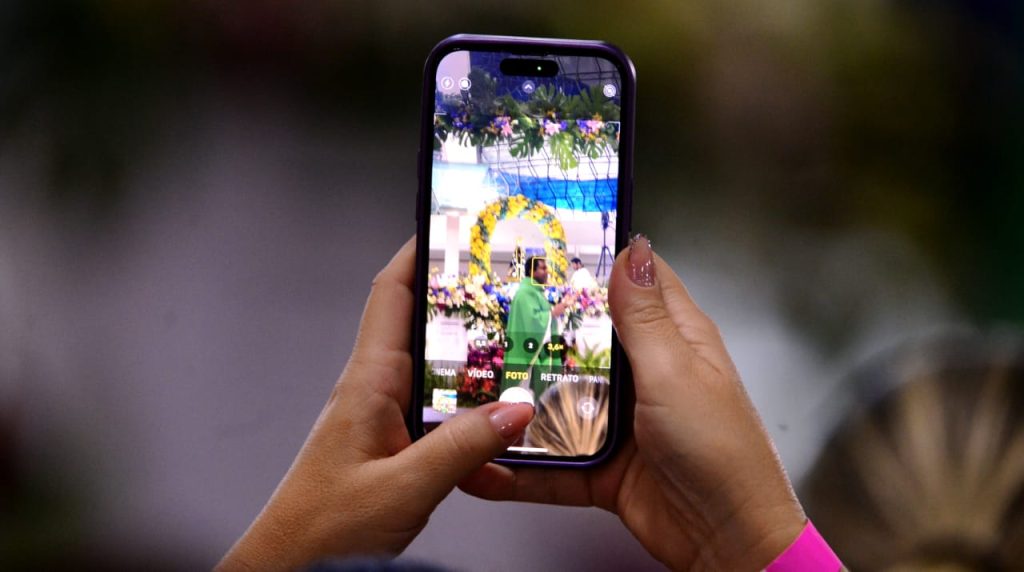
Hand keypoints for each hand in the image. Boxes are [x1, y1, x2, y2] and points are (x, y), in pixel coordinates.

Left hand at [217, 238, 533, 570]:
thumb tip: (516, 410)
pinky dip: (471, 405)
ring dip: (475, 354)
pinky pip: (440, 409)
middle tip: (511, 280)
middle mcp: (374, 389)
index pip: (393, 292)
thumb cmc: (320, 529)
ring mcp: (383, 415)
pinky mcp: (394, 443)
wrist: (290, 568)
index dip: (423, 250)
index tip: (458, 223)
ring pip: (437, 367)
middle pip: (422, 321)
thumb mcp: (404, 487)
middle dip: (464, 296)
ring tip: (520, 342)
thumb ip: (462, 448)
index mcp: (367, 382)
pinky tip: (498, 419)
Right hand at [460, 235, 805, 570]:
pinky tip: (488, 466)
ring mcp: (622, 421)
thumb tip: (633, 250)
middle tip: (490, 317)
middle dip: (542, 331)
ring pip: (561, 398)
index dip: (598, 260)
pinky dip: (522, 468)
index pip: (635, 282)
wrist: (728, 542)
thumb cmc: (722, 453)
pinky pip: (553, 460)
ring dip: (525, 401)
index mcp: (675, 339)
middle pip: (584, 339)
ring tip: (476, 390)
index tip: (549, 246)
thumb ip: (645, 316)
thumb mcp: (675, 372)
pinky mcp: (603, 465)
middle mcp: (647, 374)